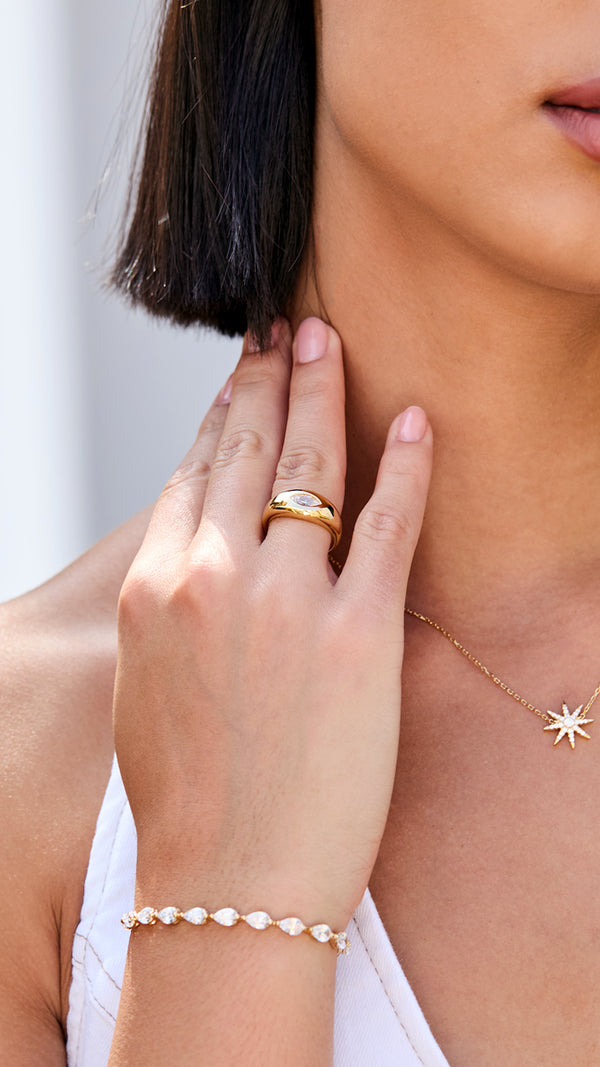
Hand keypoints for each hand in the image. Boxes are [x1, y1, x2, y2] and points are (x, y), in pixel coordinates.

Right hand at [113, 317, 431, 929]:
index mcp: (155, 588)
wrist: (227, 888)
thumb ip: (169, 605)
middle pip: (246, 447)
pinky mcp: (360, 634)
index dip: (221, 415)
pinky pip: (387, 525)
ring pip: (311, 467)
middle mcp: (213, 577)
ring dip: (325, 392)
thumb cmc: (186, 799)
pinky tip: (413, 424)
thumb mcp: (145, 684)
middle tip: (287, 327)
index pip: (192, 472)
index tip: (240, 379)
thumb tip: (199, 551)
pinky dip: (405, 467)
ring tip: (331, 342)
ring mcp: (287, 601)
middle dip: (269, 375)